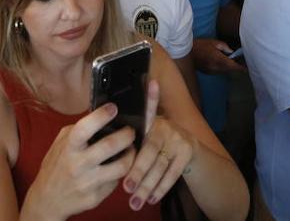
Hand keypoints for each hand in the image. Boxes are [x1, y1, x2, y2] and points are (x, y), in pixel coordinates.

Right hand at [21, 103, 135, 219]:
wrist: (47, 200)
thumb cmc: (56, 166)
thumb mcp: (60, 144)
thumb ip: (78, 131)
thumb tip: (101, 117)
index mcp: (68, 147)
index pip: (85, 128)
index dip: (101, 116)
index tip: (113, 108)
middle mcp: (78, 165)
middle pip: (110, 146)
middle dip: (127, 135)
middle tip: (130, 132)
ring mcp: (88, 183)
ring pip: (121, 167)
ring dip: (131, 155)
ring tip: (131, 149)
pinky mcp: (96, 197)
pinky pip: (116, 182)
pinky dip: (120, 172)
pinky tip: (118, 167)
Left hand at [123, 81, 196, 210]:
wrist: (189, 150)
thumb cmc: (154, 145)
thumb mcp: (144, 136)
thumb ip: (128, 137)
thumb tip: (101, 142)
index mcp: (149, 122)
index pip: (146, 111)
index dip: (149, 99)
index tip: (147, 89)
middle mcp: (164, 126)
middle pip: (149, 149)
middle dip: (137, 170)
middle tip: (126, 188)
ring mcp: (177, 138)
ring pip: (160, 165)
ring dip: (148, 185)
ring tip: (135, 202)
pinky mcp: (187, 152)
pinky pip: (173, 173)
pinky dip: (161, 188)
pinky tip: (152, 199)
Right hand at [191, 38, 243, 74]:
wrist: (186, 52)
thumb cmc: (200, 45)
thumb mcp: (214, 42)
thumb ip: (225, 47)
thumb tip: (232, 52)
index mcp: (218, 59)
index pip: (233, 66)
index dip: (241, 68)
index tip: (247, 67)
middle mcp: (215, 67)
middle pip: (230, 70)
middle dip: (236, 67)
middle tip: (242, 61)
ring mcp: (211, 71)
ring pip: (225, 71)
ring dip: (230, 67)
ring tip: (232, 60)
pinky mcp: (208, 73)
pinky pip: (219, 71)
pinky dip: (223, 68)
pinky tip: (222, 62)